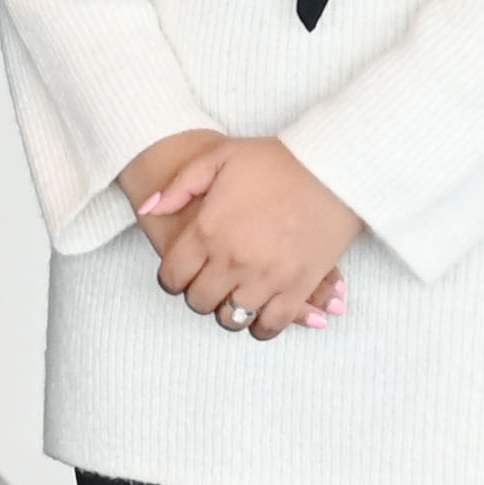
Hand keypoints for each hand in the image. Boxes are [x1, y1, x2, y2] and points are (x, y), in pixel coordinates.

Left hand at [138, 134, 358, 341]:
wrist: (334, 169)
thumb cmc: (275, 161)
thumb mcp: (218, 158)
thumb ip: (179, 186)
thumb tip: (149, 209)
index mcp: (208, 231)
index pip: (173, 277)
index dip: (173, 278)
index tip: (181, 273)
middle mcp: (233, 260)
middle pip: (199, 301)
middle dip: (198, 294)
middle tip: (207, 284)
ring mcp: (267, 277)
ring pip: (232, 318)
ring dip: (228, 311)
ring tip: (232, 298)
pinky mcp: (300, 287)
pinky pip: (272, 324)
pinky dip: (262, 326)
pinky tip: (259, 314)